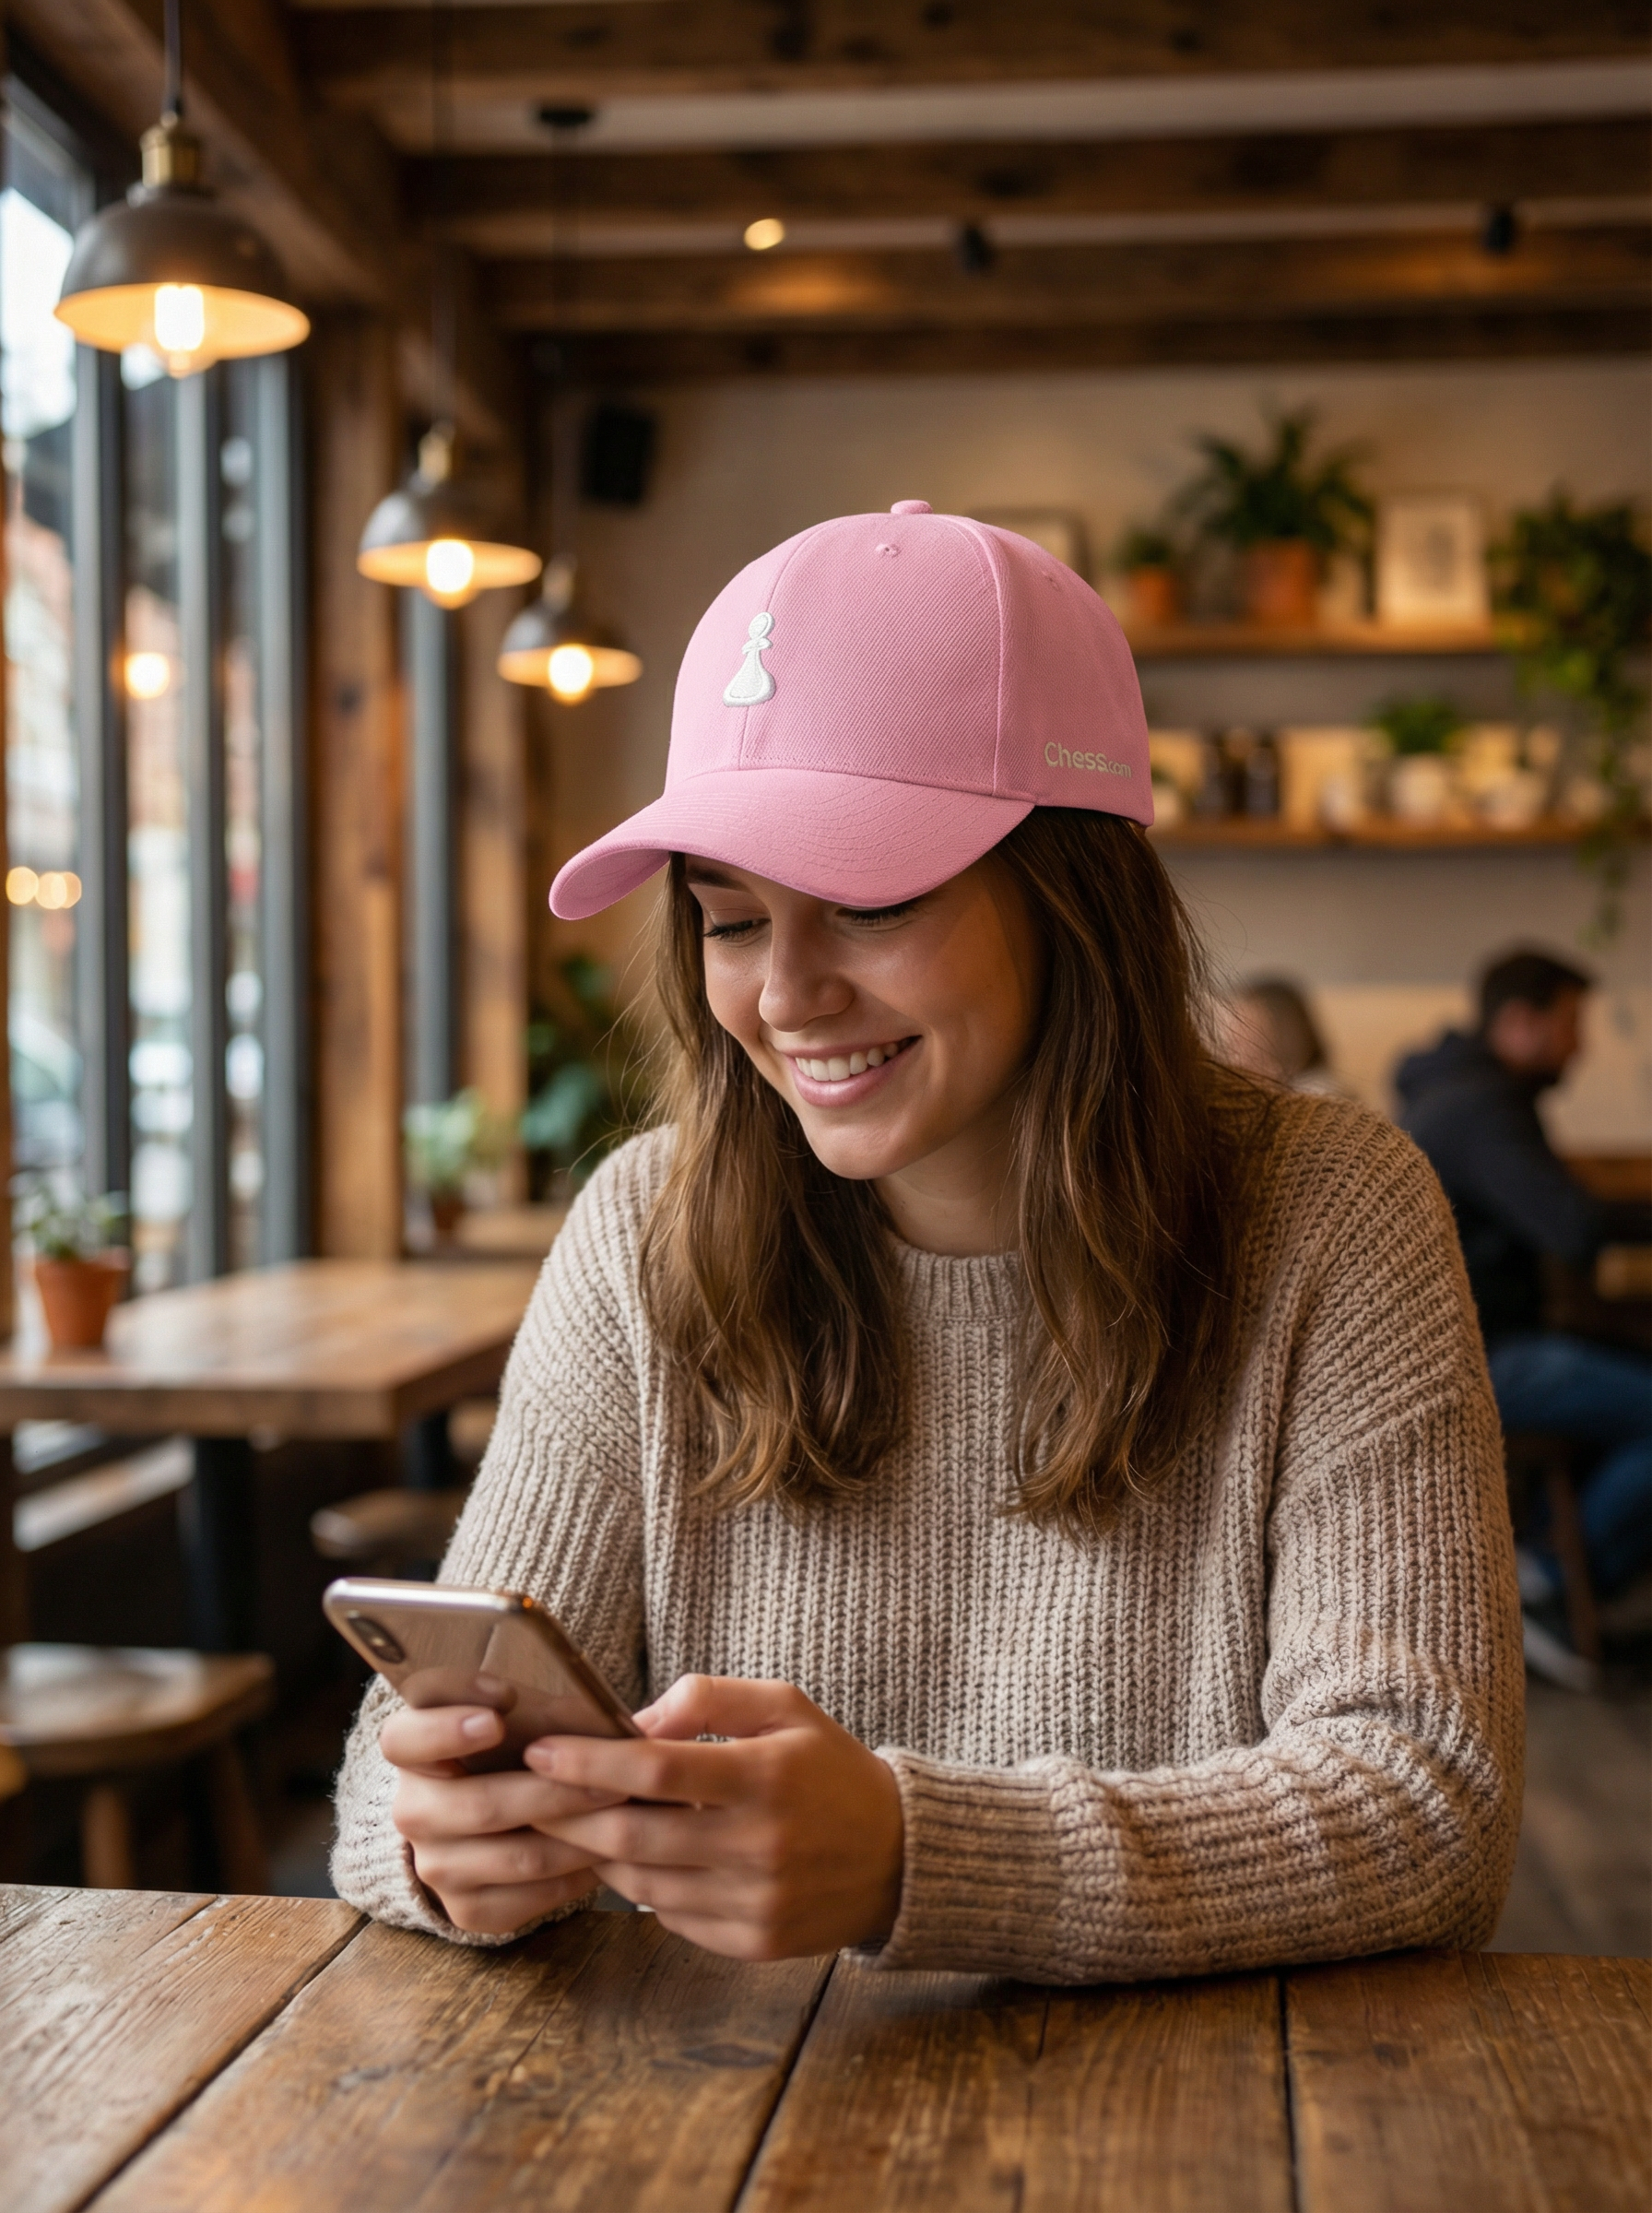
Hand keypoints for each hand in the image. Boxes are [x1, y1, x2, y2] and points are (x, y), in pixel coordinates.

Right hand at [381, 1683, 625, 1935]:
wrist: (493, 1816)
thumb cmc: (514, 1747)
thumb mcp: (520, 1717)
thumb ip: (543, 1711)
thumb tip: (602, 1724)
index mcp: (412, 1751)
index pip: (404, 1740)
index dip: (445, 1730)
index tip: (496, 1718)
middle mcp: (412, 1811)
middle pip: (480, 1805)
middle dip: (554, 1793)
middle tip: (611, 1780)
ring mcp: (435, 1866)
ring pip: (517, 1856)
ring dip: (579, 1837)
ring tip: (625, 1816)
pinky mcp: (465, 1910)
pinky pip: (528, 1898)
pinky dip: (573, 1876)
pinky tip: (604, 1854)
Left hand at [524, 1675, 904, 1960]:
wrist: (899, 1856)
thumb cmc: (830, 1770)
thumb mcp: (785, 1706)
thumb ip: (709, 1698)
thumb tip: (636, 1721)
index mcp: (765, 1777)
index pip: (655, 1770)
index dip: (589, 1762)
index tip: (541, 1751)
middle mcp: (759, 1846)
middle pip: (634, 1837)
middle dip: (568, 1817)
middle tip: (530, 1797)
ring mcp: (755, 1903)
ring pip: (643, 1885)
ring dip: (598, 1856)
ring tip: (574, 1827)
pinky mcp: (754, 1944)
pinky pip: (672, 1919)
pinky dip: (643, 1890)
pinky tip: (636, 1862)